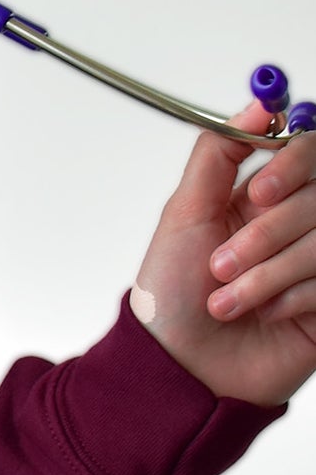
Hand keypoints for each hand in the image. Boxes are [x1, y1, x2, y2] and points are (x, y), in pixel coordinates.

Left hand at [129, 99, 315, 405]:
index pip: (308, 152)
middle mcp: (298, 223)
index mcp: (263, 196)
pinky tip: (267, 317)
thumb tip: (259, 104)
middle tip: (221, 266)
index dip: (291, 165)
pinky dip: (292, 299)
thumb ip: (219, 153)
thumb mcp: (183, 214)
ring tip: (229, 301)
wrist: (181, 370)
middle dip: (264, 236)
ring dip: (268, 274)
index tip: (257, 192)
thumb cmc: (172, 297)